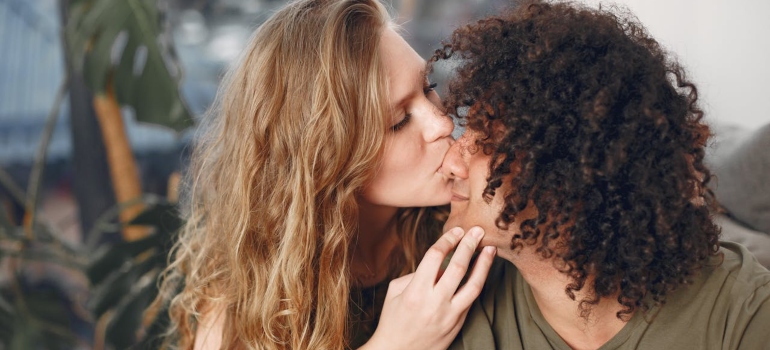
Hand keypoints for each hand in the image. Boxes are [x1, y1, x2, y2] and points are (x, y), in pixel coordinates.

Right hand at [361, 226, 496, 349]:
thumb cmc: (393, 319)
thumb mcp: (395, 292)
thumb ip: (415, 274)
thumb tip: (437, 263)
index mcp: (415, 291)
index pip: (435, 256)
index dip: (448, 240)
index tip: (457, 230)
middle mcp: (434, 302)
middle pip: (458, 267)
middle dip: (469, 245)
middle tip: (478, 231)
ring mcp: (449, 315)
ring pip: (473, 285)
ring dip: (484, 265)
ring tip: (491, 249)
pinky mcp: (458, 324)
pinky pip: (472, 299)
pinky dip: (478, 282)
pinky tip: (482, 271)